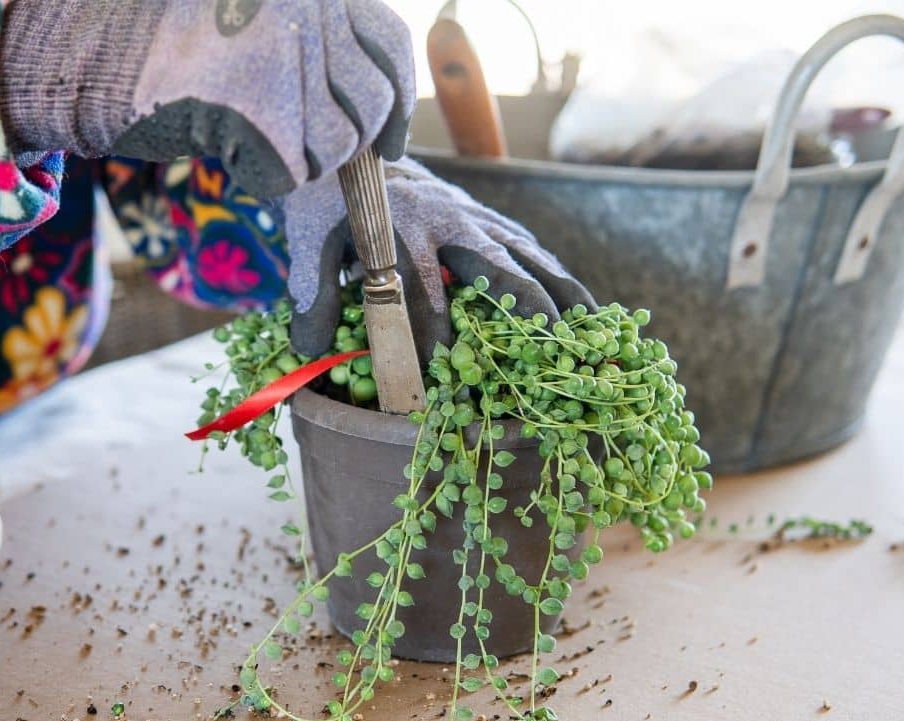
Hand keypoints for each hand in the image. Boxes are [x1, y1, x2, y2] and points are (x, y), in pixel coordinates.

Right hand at [0, 0, 414, 197]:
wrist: (60, 41)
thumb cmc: (142, 31)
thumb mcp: (244, 11)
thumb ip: (305, 36)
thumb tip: (367, 110)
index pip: (390, 48)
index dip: (395, 104)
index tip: (388, 142)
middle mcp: (306, 2)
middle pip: (367, 105)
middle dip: (342, 143)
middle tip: (295, 150)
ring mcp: (281, 50)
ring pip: (332, 148)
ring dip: (294, 162)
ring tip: (243, 141)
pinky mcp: (252, 105)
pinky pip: (286, 175)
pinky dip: (256, 180)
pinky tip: (222, 153)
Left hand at [285, 158, 595, 359]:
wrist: (357, 149)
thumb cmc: (332, 208)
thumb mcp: (311, 246)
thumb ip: (315, 294)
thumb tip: (311, 350)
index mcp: (399, 231)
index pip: (418, 296)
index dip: (428, 345)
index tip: (435, 386)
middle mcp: (446, 221)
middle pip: (496, 271)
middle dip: (522, 318)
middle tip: (544, 362)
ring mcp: (475, 216)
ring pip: (528, 258)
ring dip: (561, 298)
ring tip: (592, 338)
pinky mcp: (490, 218)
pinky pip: (533, 249)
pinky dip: (560, 279)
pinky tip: (585, 310)